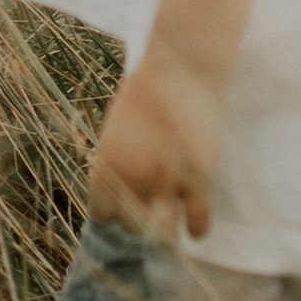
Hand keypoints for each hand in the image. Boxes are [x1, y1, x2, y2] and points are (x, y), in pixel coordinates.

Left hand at [89, 56, 220, 239]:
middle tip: (152, 211)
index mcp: (107, 163)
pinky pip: (197, 222)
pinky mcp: (198, 178)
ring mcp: (166, 180)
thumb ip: (117, 160)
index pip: (102, 213)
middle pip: (131, 226)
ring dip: (166, 233)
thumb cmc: (147, 89)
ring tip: (172, 223)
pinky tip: (196, 226)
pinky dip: (197, 229)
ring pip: (162, 234)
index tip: (125, 206)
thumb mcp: (117, 127)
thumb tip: (123, 189)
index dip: (114, 211)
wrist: (181, 66)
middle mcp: (132, 176)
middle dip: (140, 220)